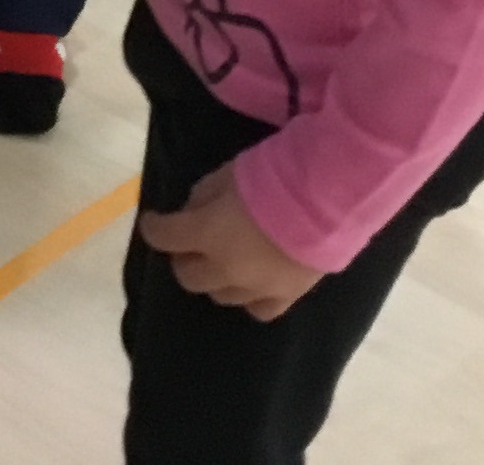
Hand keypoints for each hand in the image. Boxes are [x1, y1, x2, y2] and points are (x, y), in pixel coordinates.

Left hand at [134, 166, 325, 322]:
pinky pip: (257, 309)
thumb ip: (205, 195)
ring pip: (220, 296)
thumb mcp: (228, 174)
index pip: (165, 236)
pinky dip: (248, 297)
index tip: (154, 222)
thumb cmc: (274, 176)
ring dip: (214, 278)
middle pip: (189, 276)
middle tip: (189, 245)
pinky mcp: (286, 297)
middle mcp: (225, 268)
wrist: (328, 198)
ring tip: (222, 262)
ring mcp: (256, 288)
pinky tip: (251, 284)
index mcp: (206, 233)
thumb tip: (195, 211)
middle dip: (183, 258)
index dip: (155, 228)